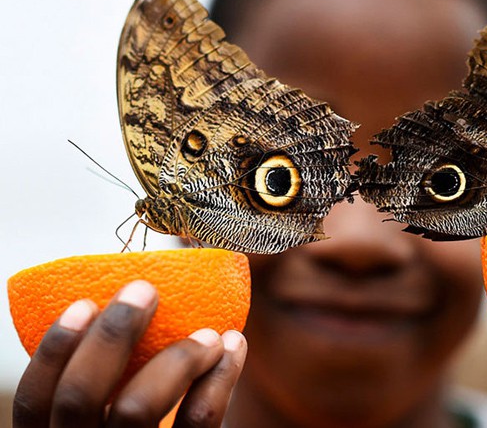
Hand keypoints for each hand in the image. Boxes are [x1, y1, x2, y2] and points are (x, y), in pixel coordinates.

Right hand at [12, 280, 247, 427]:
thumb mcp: (112, 421)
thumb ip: (109, 385)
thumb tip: (129, 304)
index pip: (34, 401)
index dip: (53, 351)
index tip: (84, 302)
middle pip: (79, 397)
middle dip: (111, 335)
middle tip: (145, 291)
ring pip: (138, 408)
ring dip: (177, 356)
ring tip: (211, 333)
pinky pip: (199, 420)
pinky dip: (221, 376)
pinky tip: (234, 346)